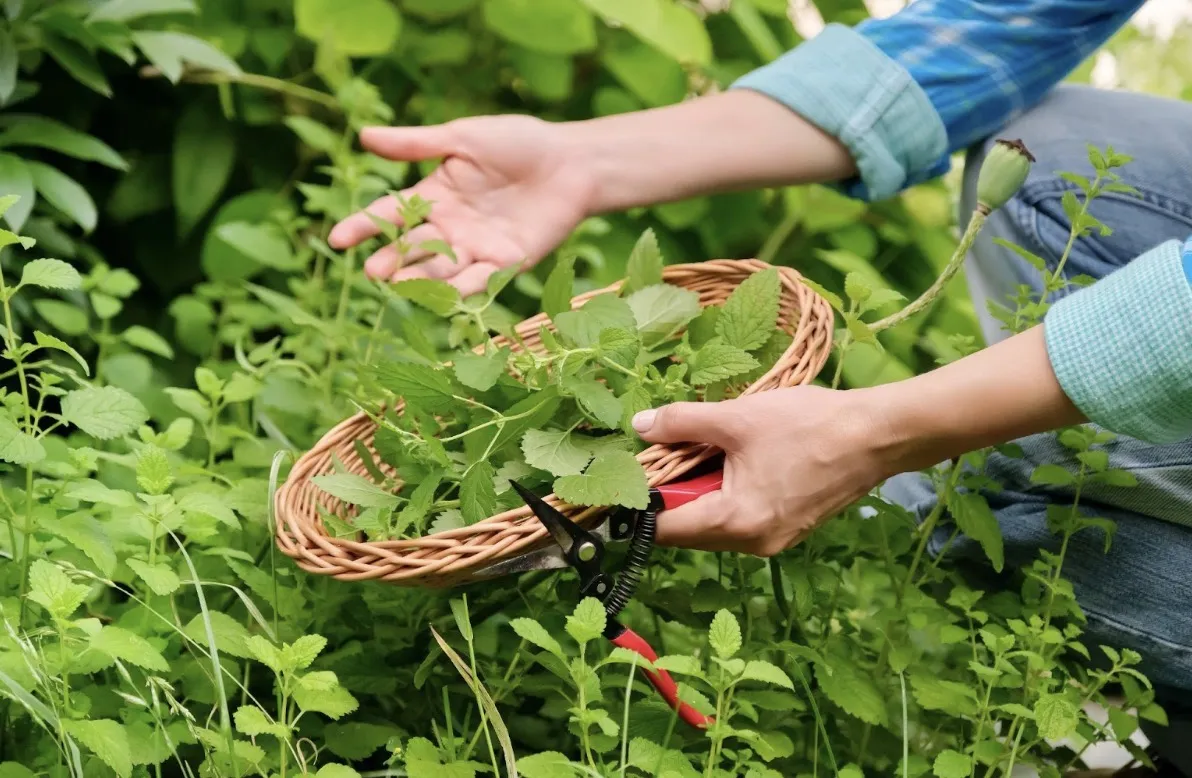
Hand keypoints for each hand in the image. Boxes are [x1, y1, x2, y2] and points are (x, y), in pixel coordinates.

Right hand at [328, 115, 598, 295]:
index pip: (391, 213)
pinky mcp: (507, 263)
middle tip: (372, 271)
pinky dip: (464, 288)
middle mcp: (450, 226)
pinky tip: (446, 295)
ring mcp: (477, 247)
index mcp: (435, 195)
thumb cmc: (518, 142)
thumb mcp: (463, 138)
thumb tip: (365, 136)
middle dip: (392, 259)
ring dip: (420, 278)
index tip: (337, 239)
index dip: (363, 225)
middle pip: (413, 246)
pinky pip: (481, 280)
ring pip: (441, 268)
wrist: (572, 160)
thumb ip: (417, 144)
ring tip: (398, 283)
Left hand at [630, 327, 1085, 556]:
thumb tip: (639, 428)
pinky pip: (738, 514)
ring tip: (697, 447)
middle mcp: (752, 543)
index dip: (635, 505)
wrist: (879, 435)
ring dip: (697, 488)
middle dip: (668, 491)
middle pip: (687, 527)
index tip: (615, 482)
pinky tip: (728, 456)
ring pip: (712, 520)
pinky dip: (723, 490)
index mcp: (736, 522)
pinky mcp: (787, 526)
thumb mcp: (737, 418)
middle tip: (657, 450)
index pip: (665, 527)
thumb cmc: (809, 425)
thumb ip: (682, 424)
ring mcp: (772, 538)